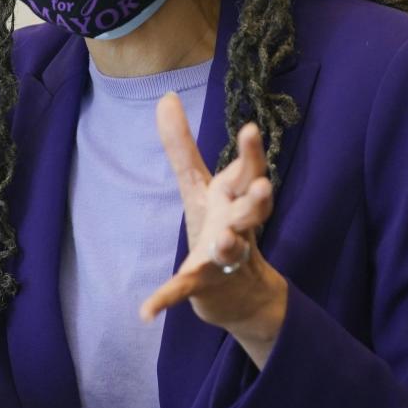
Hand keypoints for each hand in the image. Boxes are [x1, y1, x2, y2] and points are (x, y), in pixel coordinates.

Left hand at [140, 94, 286, 366]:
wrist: (236, 291)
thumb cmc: (220, 226)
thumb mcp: (199, 185)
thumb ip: (182, 145)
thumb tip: (166, 96)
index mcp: (237, 198)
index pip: (249, 172)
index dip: (250, 153)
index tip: (249, 129)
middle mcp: (238, 225)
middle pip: (253, 210)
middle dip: (258, 199)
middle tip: (262, 187)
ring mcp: (224, 257)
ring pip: (232, 249)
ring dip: (230, 245)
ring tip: (225, 240)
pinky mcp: (202, 284)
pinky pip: (185, 290)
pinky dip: (165, 300)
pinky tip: (145, 312)